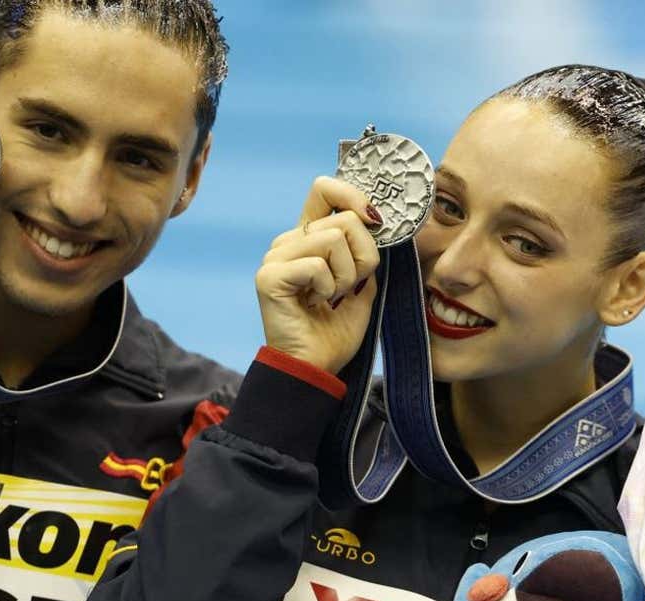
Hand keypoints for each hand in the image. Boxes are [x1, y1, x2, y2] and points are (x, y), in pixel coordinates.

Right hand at [256, 176, 380, 373]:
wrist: (317, 368)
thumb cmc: (335, 331)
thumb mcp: (363, 285)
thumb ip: (365, 251)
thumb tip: (375, 222)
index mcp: (308, 238)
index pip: (325, 189)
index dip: (354, 196)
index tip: (375, 222)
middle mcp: (288, 242)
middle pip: (343, 220)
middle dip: (363, 257)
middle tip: (348, 288)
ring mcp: (275, 257)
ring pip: (333, 239)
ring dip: (347, 276)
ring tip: (330, 298)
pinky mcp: (269, 276)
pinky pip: (317, 265)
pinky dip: (328, 288)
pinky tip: (315, 304)